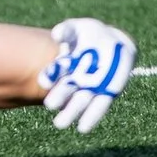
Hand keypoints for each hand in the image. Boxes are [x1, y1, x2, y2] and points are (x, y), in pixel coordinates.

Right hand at [40, 17, 134, 133]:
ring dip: (70, 111)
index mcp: (64, 63)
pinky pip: (99, 106)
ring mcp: (90, 86)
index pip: (54, 72)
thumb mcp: (75, 29)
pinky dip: (90, 116)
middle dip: (58, 97)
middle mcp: (74, 78)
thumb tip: (56, 35)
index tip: (44, 82)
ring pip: (79, 100)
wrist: (112, 41)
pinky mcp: (107, 92)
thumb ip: (66, 31)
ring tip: (60, 124)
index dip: (49, 77)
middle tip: (50, 105)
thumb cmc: (88, 33)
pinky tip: (83, 128)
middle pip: (65, 89)